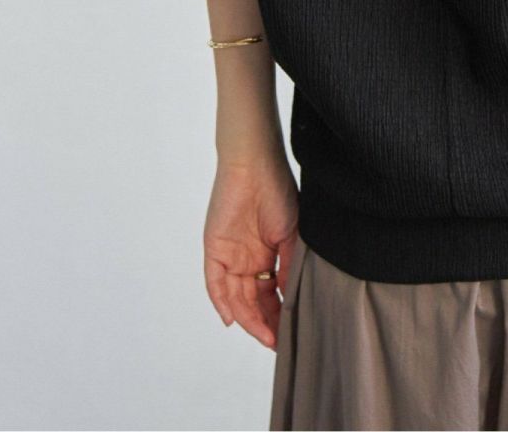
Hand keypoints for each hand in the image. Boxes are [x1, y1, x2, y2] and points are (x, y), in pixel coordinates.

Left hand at [203, 153, 299, 348]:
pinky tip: (233, 320)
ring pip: (236, 297)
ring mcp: (230, 256)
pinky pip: (215, 284)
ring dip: (248, 319)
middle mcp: (248, 259)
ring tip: (265, 336)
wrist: (255, 165)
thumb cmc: (279, 191)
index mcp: (269, 254)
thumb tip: (293, 298)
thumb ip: (291, 266)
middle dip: (265, 323)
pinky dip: (222, 303)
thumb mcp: (293, 234)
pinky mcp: (214, 250)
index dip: (280, 314)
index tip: (291, 333)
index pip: (272, 293)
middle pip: (254, 300)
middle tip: (278, 341)